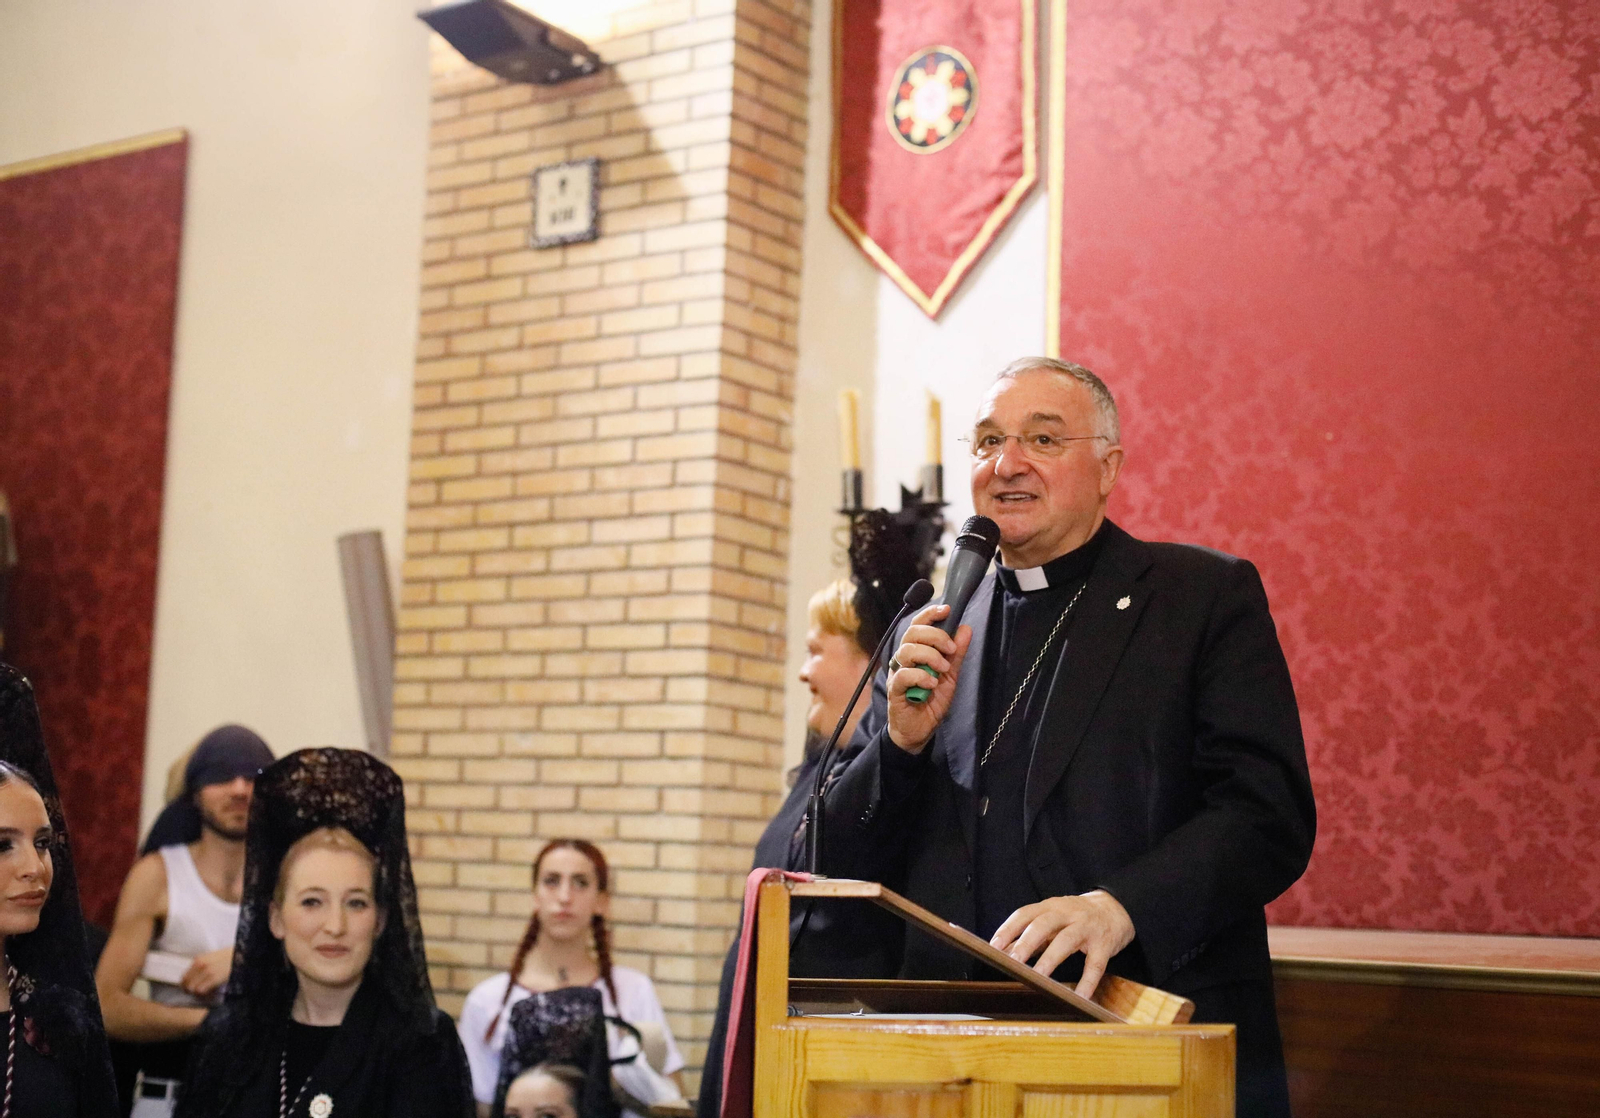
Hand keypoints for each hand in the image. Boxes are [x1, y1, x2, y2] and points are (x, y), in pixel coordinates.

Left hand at [180, 947, 233, 997]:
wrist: (240, 955)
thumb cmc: (228, 958)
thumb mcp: (212, 958)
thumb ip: (201, 966)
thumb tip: (193, 979)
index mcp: (198, 959)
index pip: (184, 977)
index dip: (186, 985)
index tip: (191, 989)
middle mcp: (200, 964)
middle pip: (186, 984)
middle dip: (190, 990)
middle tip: (198, 992)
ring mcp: (206, 971)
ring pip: (192, 988)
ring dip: (197, 993)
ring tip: (205, 992)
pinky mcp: (214, 977)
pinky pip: (201, 990)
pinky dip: (204, 994)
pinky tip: (210, 992)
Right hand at [885, 604, 971, 753]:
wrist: (919, 730)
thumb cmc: (931, 700)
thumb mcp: (950, 676)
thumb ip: (956, 654)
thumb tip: (965, 629)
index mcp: (916, 651)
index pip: (917, 624)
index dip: (929, 614)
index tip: (946, 609)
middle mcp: (903, 659)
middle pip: (912, 633)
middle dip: (935, 636)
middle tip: (950, 650)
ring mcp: (897, 673)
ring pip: (907, 651)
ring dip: (930, 656)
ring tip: (942, 670)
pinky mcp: (895, 690)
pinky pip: (904, 674)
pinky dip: (921, 676)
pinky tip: (932, 684)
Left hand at [990, 890, 1134, 999]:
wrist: (1116, 908)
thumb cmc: (1077, 917)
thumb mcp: (1054, 919)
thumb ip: (1032, 934)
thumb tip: (1006, 951)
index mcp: (1051, 907)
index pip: (1025, 914)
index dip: (1009, 929)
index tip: (994, 946)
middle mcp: (1067, 913)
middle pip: (1043, 924)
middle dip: (1026, 942)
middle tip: (1013, 960)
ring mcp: (1087, 928)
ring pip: (1066, 941)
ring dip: (1050, 959)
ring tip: (1038, 977)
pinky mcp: (1104, 944)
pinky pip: (1095, 964)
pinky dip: (1087, 981)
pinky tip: (1079, 996)